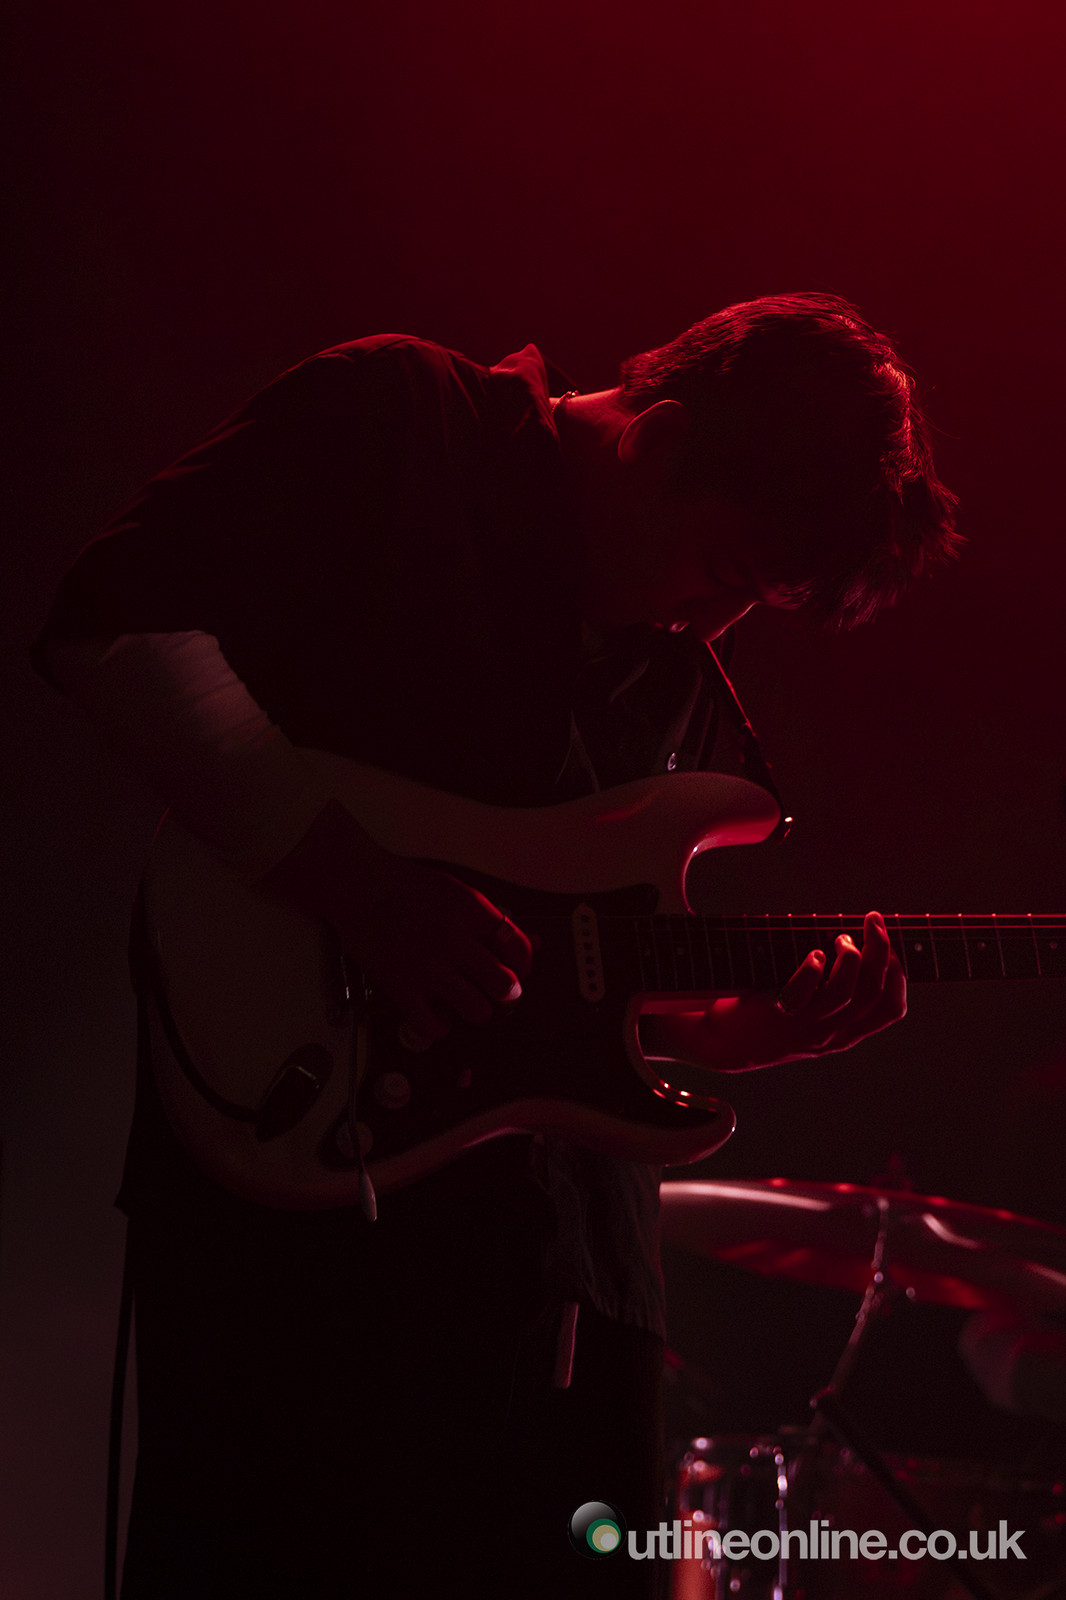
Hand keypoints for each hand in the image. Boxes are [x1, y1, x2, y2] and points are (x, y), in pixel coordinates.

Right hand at [260, 799, 533, 1044]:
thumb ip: (491, 918)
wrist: (358, 887)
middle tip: (498, 992)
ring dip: (477, 1010)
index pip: (519, 948)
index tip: (517, 969)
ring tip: (466, 1001)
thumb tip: (530, 940)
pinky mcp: (400, 987)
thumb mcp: (456, 891)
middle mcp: (454, 940)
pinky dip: (439, 1028)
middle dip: (508, 993)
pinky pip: (433, 1027)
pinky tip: (436, 1015)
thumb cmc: (407, 886)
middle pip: (505, 986)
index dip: (524, 964)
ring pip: (477, 1011)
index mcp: (472, 911)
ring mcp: (428, 967)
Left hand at [641, 911, 905, 1071]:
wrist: (724, 1044)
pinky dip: (812, 968)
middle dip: (880, 950)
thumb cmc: (772, 1017)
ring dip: (848, 957)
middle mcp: (830, 1035)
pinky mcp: (778, 1016)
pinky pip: (804, 993)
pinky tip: (812, 954)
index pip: (891, 1009)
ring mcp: (805, 1028)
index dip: (898, 974)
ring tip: (839, 937)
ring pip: (845, 993)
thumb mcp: (814, 1016)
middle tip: (872, 919)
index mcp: (846, 1034)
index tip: (890, 945)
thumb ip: (836, 993)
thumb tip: (859, 943)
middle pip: (873, 992)